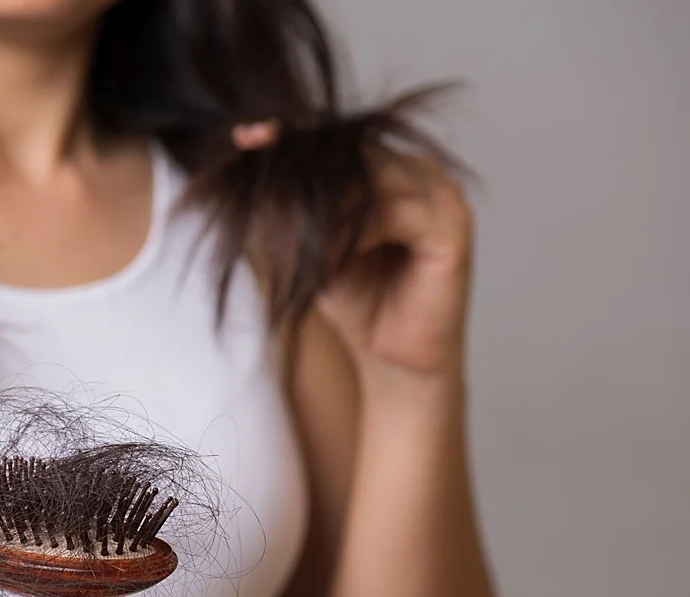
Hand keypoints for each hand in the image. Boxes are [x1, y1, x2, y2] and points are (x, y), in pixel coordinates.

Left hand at [235, 121, 473, 383]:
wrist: (393, 357)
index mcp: (392, 165)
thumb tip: (248, 156)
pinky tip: (328, 259)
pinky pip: (394, 214)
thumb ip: (293, 206)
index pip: (341, 140)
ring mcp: (443, 195)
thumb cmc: (357, 300)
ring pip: (372, 179)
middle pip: (357, 153)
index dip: (294, 139)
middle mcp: (422, 170)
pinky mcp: (453, 228)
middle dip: (305, 173)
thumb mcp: (313, 245)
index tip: (246, 136)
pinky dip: (354, 233)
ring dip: (327, 210)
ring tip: (293, 243)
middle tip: (260, 185)